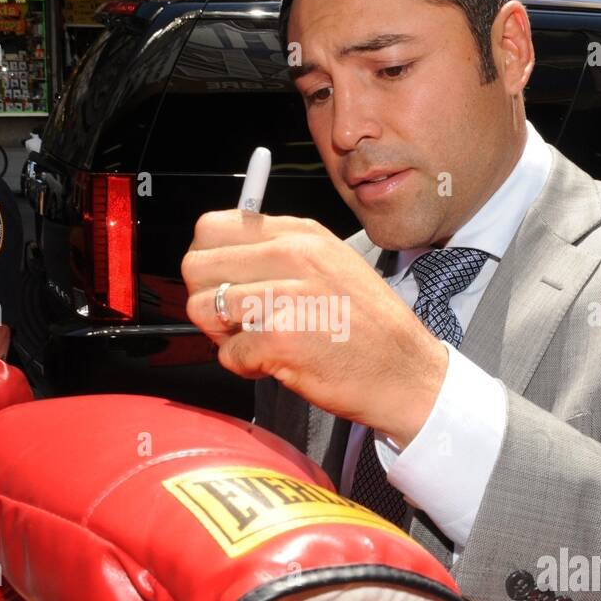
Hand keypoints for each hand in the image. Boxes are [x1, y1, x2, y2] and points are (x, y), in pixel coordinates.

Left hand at [182, 211, 447, 446]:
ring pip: (202, 309)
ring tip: (260, 342)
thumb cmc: (369, 326)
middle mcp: (291, 254)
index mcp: (300, 233)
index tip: (226, 283)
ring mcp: (284, 295)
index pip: (212, 227)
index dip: (209, 261)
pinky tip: (275, 363)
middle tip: (238, 320)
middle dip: (207, 299)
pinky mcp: (279, 338)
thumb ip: (280, 253)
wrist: (405, 372)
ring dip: (224, 335)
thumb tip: (220, 258)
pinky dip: (245, 366)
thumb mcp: (332, 264)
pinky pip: (226, 353)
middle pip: (195, 266)